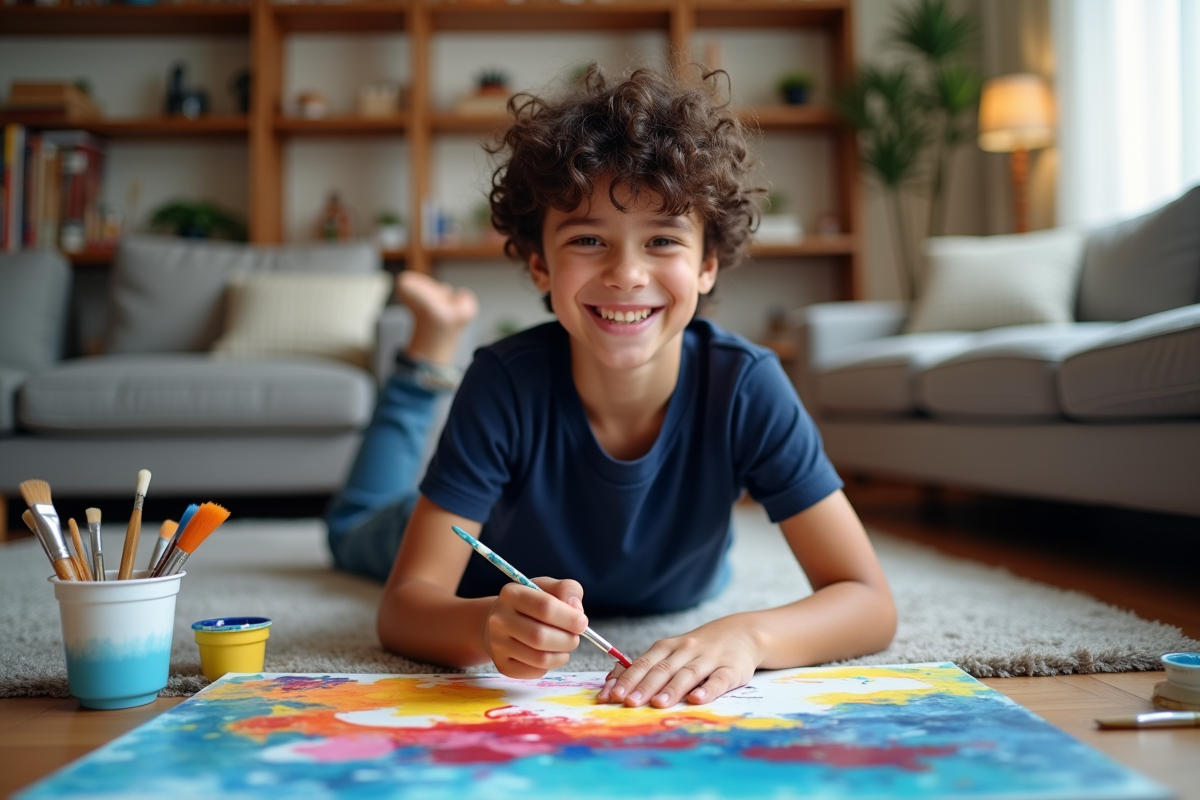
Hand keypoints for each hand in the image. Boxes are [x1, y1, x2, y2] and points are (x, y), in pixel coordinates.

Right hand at [482, 578, 588, 678]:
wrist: (501, 623)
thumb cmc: (530, 603)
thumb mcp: (548, 587)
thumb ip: (567, 590)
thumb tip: (576, 610)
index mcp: (512, 594)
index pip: (545, 607)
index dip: (570, 617)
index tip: (582, 623)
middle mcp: (499, 619)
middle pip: (540, 636)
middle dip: (568, 640)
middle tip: (575, 637)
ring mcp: (497, 644)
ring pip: (540, 658)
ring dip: (562, 655)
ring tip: (564, 646)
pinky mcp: (502, 665)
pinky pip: (535, 671)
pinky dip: (550, 665)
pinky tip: (549, 654)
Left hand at [596, 616, 761, 706]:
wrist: (741, 633)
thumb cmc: (698, 649)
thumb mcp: (672, 652)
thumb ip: (646, 667)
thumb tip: (612, 684)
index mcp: (668, 647)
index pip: (644, 662)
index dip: (628, 679)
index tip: (612, 694)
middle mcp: (686, 650)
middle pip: (663, 668)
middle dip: (644, 686)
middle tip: (629, 702)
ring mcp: (709, 659)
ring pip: (688, 673)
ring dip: (672, 689)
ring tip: (658, 703)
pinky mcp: (731, 669)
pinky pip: (718, 680)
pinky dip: (707, 689)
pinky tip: (697, 699)